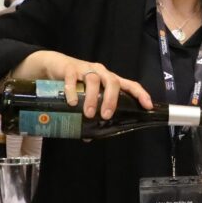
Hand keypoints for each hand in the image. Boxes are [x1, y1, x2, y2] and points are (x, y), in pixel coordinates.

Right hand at [35, 52, 153, 119]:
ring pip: (93, 80)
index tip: (148, 106)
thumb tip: (89, 136)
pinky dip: (72, 91)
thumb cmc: (76, 83)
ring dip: (92, 98)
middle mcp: (101, 72)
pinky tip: (71, 103)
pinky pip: (72, 78)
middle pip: (113, 82)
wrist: (53, 66)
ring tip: (88, 113)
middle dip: (111, 99)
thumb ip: (89, 114)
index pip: (130, 85)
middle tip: (106, 115)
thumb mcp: (85, 97)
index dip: (140, 94)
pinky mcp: (70, 68)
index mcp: (109, 80)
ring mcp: (85, 69)